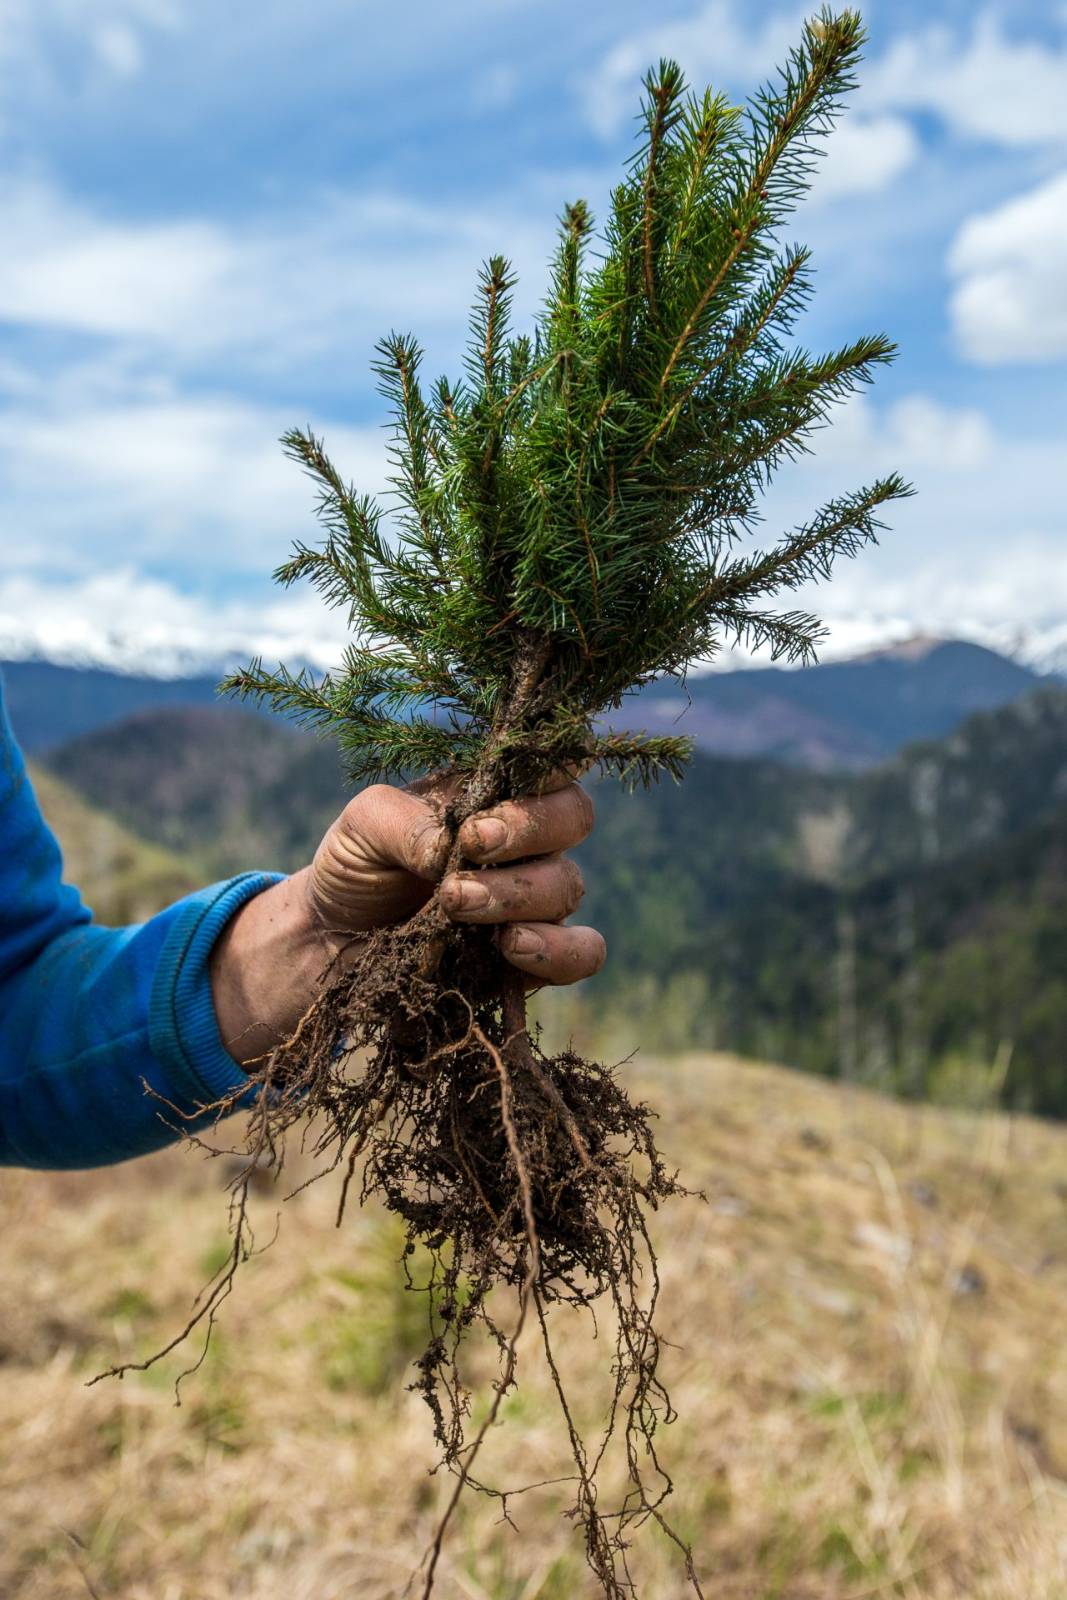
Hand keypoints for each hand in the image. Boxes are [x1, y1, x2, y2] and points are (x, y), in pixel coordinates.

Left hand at [210, 777, 603, 1065]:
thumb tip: (452, 850)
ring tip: (455, 904)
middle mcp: (527, 840)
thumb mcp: (363, 826)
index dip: (546, 770)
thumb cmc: (357, 864)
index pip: (552, 761)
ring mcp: (536, 898)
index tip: (483, 808)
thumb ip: (407, 824)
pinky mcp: (537, 956)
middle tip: (471, 848)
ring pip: (568, 885)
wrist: (334, 939)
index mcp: (495, 790)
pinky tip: (510, 947)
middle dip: (526, 831)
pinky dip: (558, 949)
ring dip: (516, 894)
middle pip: (574, 816)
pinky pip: (583, 952)